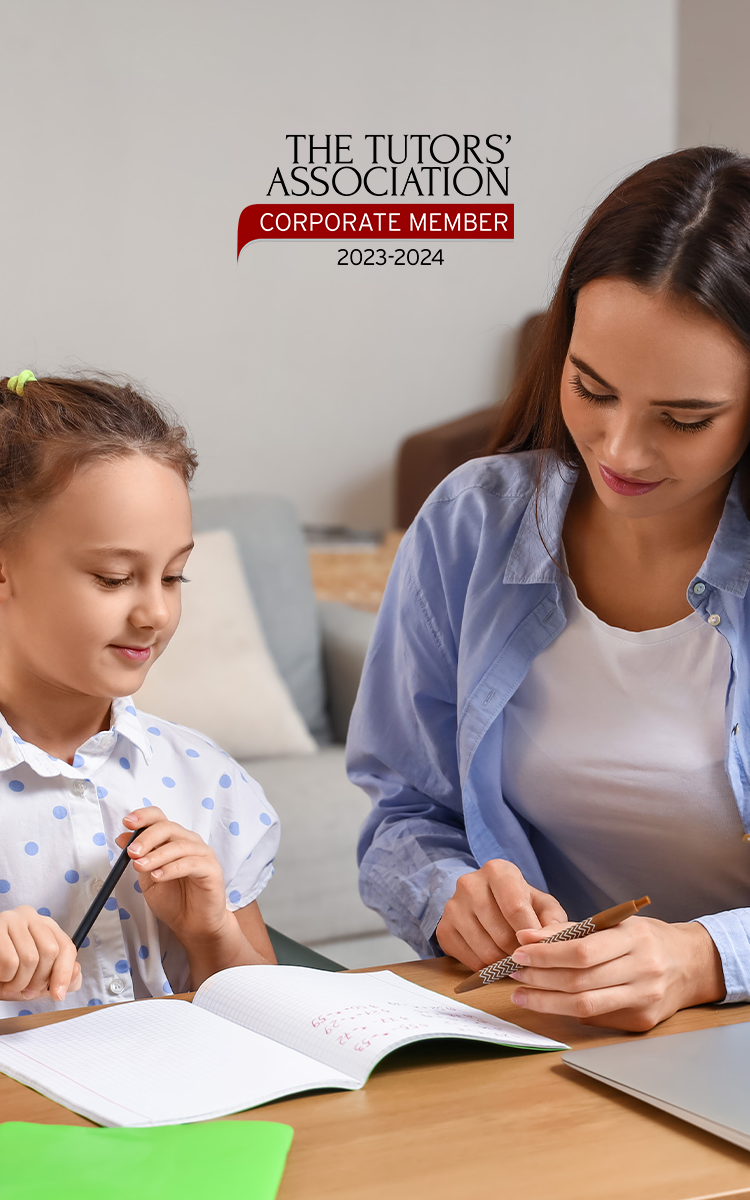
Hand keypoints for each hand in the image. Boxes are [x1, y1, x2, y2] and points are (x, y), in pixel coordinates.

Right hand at [0, 906, 81, 1001]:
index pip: (67, 947)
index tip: (57, 996)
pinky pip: (10, 961)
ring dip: (18, 983)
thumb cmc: (5, 973)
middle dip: (38, 981)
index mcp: (45, 927)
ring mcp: (12, 918)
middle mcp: (31, 917)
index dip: (65, 974)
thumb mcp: (34, 978)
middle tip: (24, 991)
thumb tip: (77, 972)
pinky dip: (5, 978)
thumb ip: (59, 977)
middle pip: (51, 952)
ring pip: (30, 959)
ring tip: (8, 984)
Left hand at [116, 808, 227, 942]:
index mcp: (173, 840)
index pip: (160, 818)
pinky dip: (171, 868)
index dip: (143, 817)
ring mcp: (203, 854)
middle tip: (131, 852)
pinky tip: (158, 875)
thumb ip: (140, 858)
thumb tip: (123, 838)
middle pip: (168, 828)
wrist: (193, 925)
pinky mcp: (211, 869)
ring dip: (156, 855)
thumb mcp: (147, 878)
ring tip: (140, 866)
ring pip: (178, 845)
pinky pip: (190, 864)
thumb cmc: (174, 900)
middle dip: (146, 838)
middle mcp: (189, 842)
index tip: (127, 823)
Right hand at [436, 860, 566, 970]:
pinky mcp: (444, 930)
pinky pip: (470, 961)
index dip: (531, 934)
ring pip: (486, 951)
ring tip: (515, 960)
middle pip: (501, 933)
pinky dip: (488, 968)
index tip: (542, 948)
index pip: (515, 908)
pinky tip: (496, 959)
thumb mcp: (541, 903)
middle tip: (530, 958)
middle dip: (520, 952)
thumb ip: (553, 919)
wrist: (482, 900)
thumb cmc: (518, 902)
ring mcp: (453, 907)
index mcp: (497, 871)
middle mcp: (469, 884)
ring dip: (505, 963)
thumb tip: (554, 941)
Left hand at [508, 916, 725, 1030]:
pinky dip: (567, 1010)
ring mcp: (644, 999)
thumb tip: (526, 937)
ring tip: (521, 993)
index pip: (582, 951)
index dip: (546, 955)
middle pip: (580, 981)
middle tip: (514, 973)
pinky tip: (548, 1002)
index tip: (519, 953)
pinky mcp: (641, 1022)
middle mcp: (643, 970)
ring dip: (546, 1000)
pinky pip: (597, 1018)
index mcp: (635, 939)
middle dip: (540, 978)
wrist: (690, 964)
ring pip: (585, 1006)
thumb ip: (570, 930)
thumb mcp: (613, 924)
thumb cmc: (644, 939)